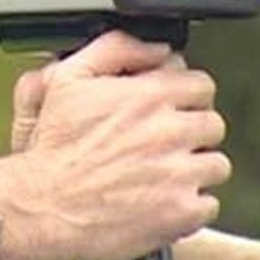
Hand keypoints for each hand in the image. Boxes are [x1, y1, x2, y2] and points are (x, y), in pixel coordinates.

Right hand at [0, 30, 231, 259]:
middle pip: (212, 124)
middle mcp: (170, 131)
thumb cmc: (54, 145)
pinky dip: (191, 205)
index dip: (185, 96)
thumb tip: (158, 47)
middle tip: (165, 144)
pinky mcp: (179, 212)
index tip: (171, 109)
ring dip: (195, 168)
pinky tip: (163, 200)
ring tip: (164, 174)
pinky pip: (209, 203)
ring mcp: (178, 174)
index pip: (201, 85)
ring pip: (216, 163)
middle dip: (192, 131)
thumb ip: (118, 48)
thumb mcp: (70, 77)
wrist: (43, 205)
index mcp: (150, 96)